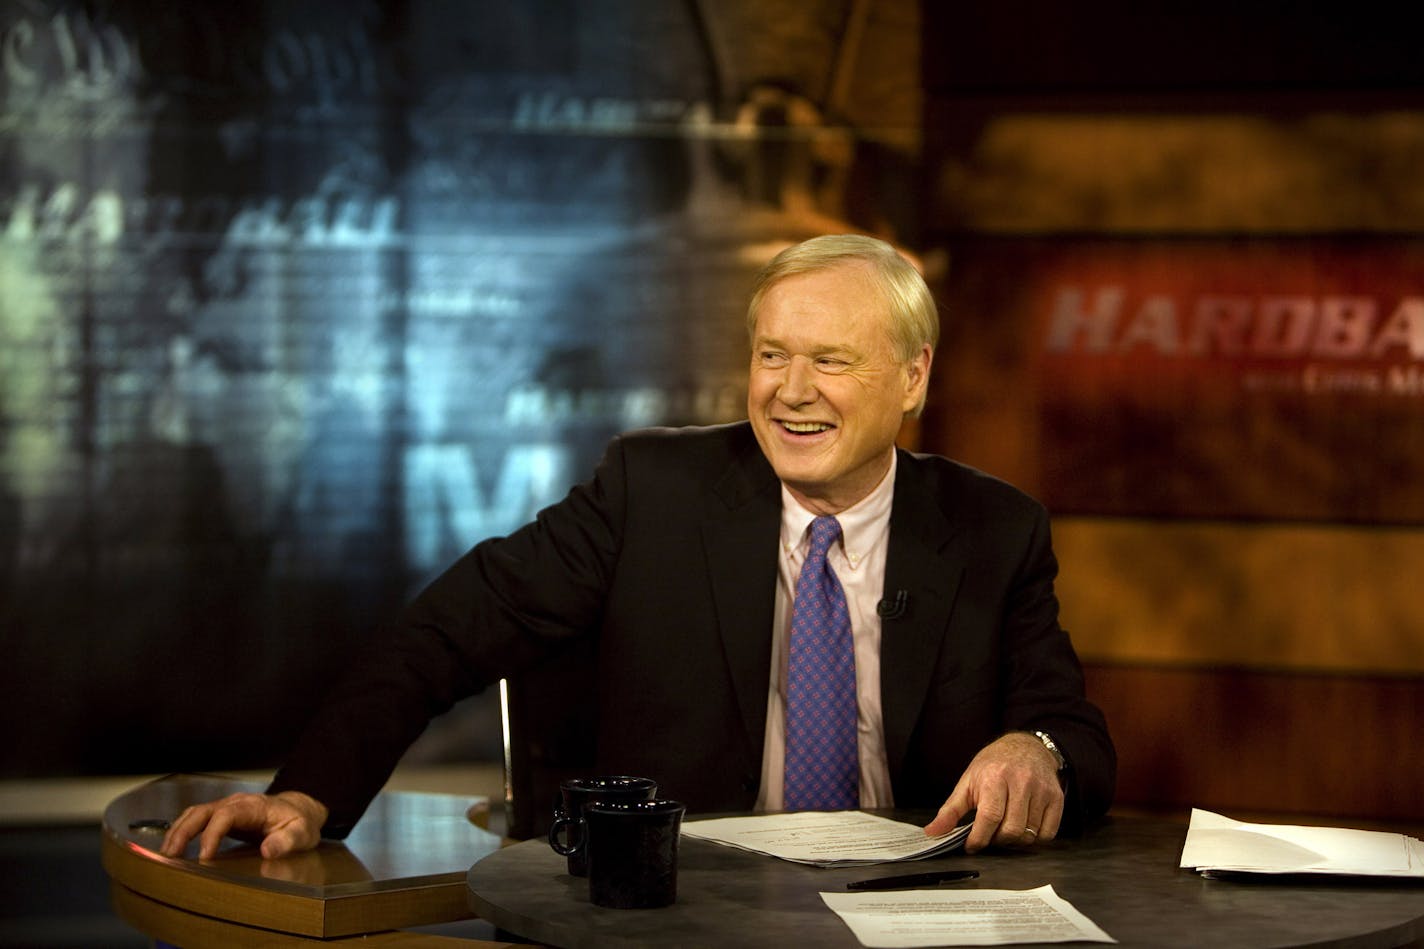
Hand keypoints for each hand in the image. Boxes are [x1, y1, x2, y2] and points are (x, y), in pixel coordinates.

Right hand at [160, 790, 327, 860]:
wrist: (299, 811)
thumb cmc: (299, 822)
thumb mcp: (302, 833)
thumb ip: (287, 841)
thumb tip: (268, 850)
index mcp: (254, 806)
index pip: (226, 815)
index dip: (212, 834)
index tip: (205, 856)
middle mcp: (236, 803)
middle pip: (203, 811)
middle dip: (183, 831)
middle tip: (170, 855)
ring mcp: (226, 808)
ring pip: (194, 814)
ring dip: (177, 831)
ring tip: (165, 855)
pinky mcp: (221, 817)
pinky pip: (196, 820)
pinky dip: (181, 831)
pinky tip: (172, 848)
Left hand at [923, 732, 1063, 852]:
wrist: (1025, 746)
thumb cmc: (993, 765)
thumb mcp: (968, 782)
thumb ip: (950, 810)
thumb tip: (933, 832)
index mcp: (994, 778)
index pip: (989, 818)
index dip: (978, 839)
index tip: (972, 846)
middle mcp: (1021, 783)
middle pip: (1011, 830)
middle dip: (997, 841)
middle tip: (990, 835)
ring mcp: (1041, 790)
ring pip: (1029, 834)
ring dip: (1014, 841)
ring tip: (1004, 829)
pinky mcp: (1056, 798)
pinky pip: (1047, 833)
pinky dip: (1034, 838)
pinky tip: (1023, 827)